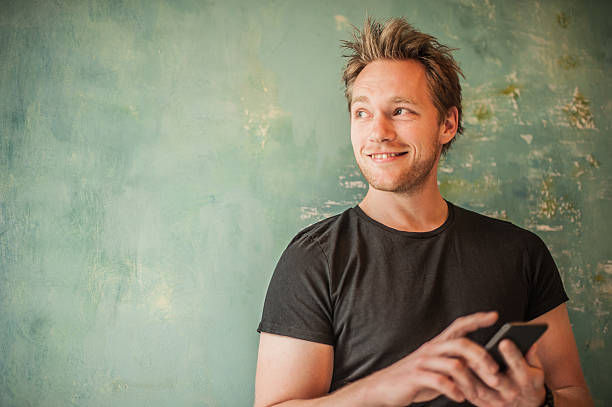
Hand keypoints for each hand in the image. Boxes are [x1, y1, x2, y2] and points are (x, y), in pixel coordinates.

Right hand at [364, 311, 502, 405]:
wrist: (383, 387)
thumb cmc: (414, 379)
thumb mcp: (436, 368)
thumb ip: (455, 364)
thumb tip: (481, 367)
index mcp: (437, 344)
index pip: (458, 325)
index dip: (476, 320)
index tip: (494, 316)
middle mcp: (431, 349)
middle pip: (462, 344)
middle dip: (482, 358)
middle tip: (495, 373)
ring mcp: (422, 362)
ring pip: (455, 365)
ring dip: (471, 383)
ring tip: (476, 395)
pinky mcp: (415, 376)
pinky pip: (440, 381)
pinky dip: (454, 391)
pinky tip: (459, 398)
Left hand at [465, 341, 545, 406]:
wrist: (528, 405)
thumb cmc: (530, 380)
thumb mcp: (536, 369)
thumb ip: (531, 355)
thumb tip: (530, 342)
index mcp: (526, 379)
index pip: (519, 366)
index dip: (511, 354)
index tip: (504, 341)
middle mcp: (512, 392)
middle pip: (497, 380)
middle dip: (485, 367)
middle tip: (473, 353)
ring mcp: (499, 401)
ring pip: (481, 389)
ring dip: (469, 376)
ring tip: (460, 360)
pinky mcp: (487, 406)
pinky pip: (472, 396)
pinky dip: (462, 385)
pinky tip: (455, 372)